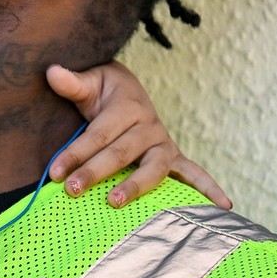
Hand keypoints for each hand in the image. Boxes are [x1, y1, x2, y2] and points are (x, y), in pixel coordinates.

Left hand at [45, 63, 231, 209]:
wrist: (125, 89)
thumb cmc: (102, 90)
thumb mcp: (89, 82)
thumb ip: (72, 82)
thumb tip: (52, 72)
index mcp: (128, 107)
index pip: (99, 134)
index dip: (75, 152)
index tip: (55, 172)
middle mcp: (149, 126)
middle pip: (121, 153)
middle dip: (95, 172)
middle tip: (73, 190)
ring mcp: (163, 143)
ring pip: (153, 168)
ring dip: (136, 186)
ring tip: (114, 202)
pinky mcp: (172, 157)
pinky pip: (194, 174)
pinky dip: (209, 188)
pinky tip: (224, 206)